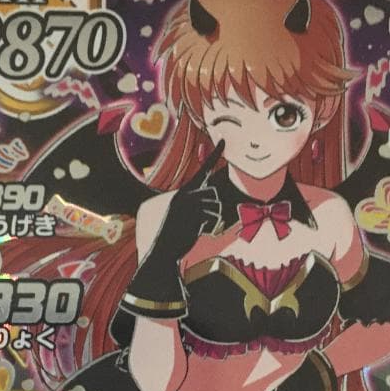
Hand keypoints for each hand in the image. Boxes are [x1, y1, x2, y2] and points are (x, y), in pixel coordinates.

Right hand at [120, 140, 223, 319]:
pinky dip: (210, 227)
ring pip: (215, 205)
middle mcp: (186, 195)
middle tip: (202, 223)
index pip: (203, 170)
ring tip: (197, 229)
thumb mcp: (185, 219)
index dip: (215, 154)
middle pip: (214, 193)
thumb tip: (217, 207)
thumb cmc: (176, 236)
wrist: (164, 250)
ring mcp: (189, 204)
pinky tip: (196, 232)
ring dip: (212, 220)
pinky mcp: (192, 214)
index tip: (225, 140)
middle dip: (214, 209)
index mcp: (184, 193)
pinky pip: (213, 217)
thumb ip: (199, 209)